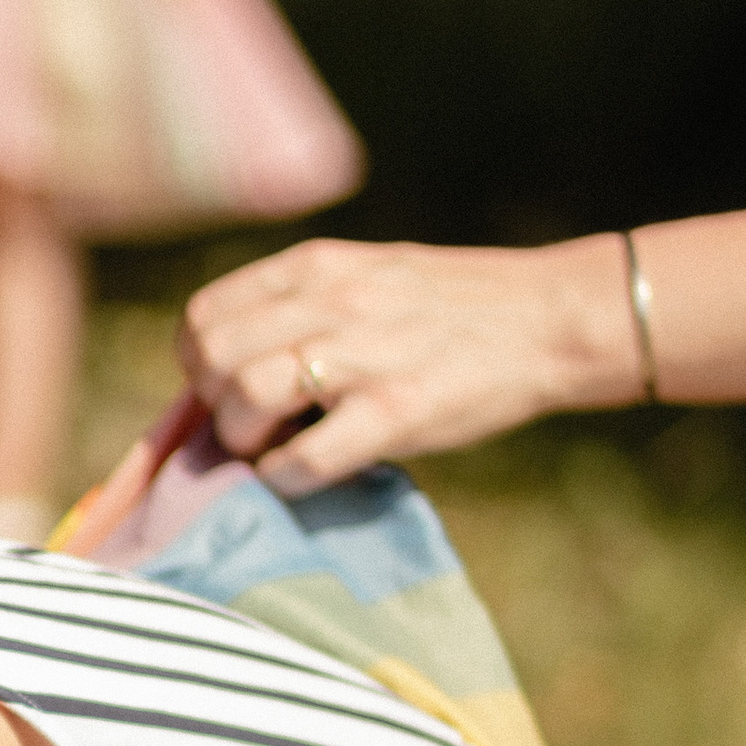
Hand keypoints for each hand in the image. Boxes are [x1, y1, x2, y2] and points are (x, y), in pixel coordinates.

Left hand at [179, 231, 633, 492]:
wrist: (548, 319)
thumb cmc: (453, 308)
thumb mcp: (367, 276)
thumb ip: (299, 306)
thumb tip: (225, 368)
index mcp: (317, 267)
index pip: (205, 315)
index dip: (198, 365)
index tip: (223, 391)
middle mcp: (331, 301)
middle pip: (213, 359)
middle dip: (214, 407)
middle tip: (249, 429)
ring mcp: (364, 357)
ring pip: (246, 400)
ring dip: (245, 443)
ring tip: (276, 451)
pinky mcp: (398, 412)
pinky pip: (302, 459)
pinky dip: (286, 478)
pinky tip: (306, 475)